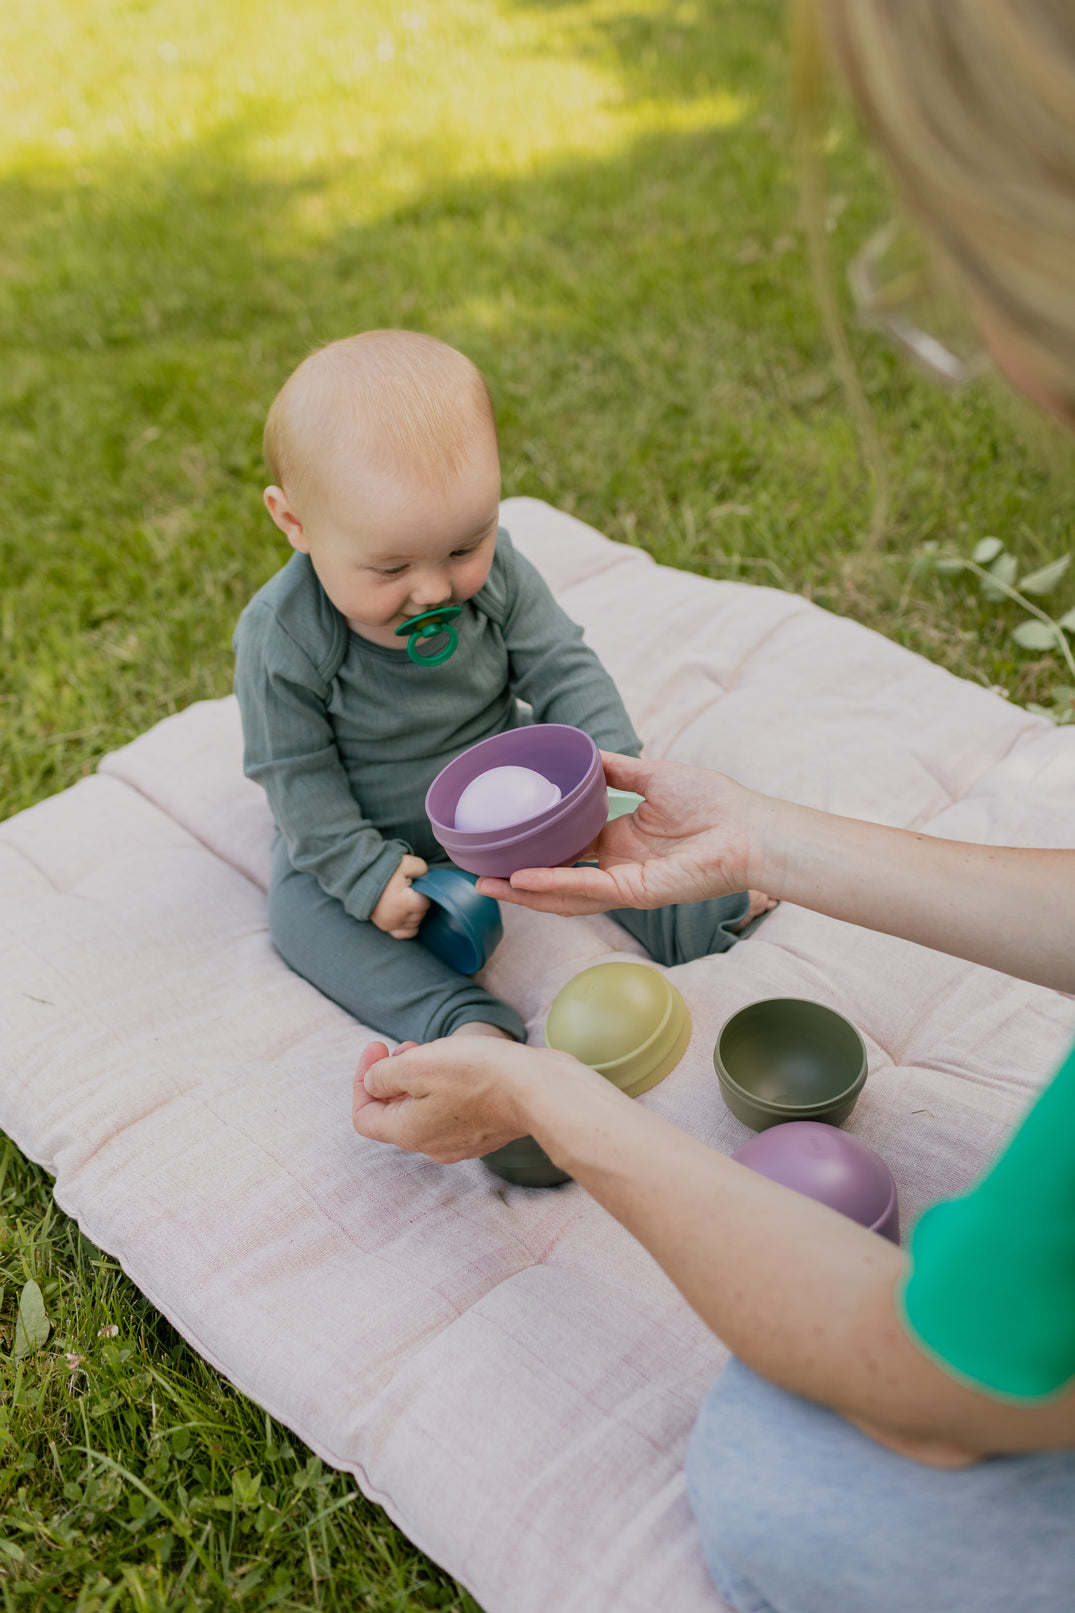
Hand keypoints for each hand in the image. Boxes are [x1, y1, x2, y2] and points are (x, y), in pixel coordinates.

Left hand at [352, 1036, 599, 1161]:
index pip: (364, 1116)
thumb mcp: (416, 1065)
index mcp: (408, 1133)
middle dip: (391, 1076)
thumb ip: (383, 1075)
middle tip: (405, 1045)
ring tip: (433, 1050)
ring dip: (418, 1079)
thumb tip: (374, 1083)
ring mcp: (461, 1141)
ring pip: (423, 1110)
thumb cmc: (478, 1073)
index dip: (362, 1079)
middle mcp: (432, 1145)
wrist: (540, 1089)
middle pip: (394, 1113)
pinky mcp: (485, 1131)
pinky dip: (444, 1088)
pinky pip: (451, 1111)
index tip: (377, 1046)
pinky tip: (460, 1065)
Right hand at [370, 854, 430, 937]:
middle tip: (409, 891)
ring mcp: (390, 924)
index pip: (425, 903)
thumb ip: (421, 869)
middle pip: (420, 914)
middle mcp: (397, 918)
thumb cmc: (383, 870)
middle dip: (418, 902)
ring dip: (414, 914)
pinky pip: (405, 934)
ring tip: (405, 900)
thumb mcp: (405, 863)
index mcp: (404, 903)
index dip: (423, 893)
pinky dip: (409, 926)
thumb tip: (427, 877)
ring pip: (415, 924)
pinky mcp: (385, 927)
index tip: (415, 886)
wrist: (359, 877)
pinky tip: (406, 915)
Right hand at [475, 752, 757, 915]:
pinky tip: (524, 878)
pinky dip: (555, 884)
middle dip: (516, 880)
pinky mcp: (636, 892)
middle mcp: (616, 865)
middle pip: (556, 877)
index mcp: (618, 841)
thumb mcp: (652, 776)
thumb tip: (583, 752)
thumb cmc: (712, 802)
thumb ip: (615, 769)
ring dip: (525, 891)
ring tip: (487, 884)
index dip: (533, 847)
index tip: (502, 839)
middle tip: (478, 873)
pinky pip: (588, 888)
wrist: (747, 826)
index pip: (566, 849)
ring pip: (564, 892)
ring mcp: (623, 882)